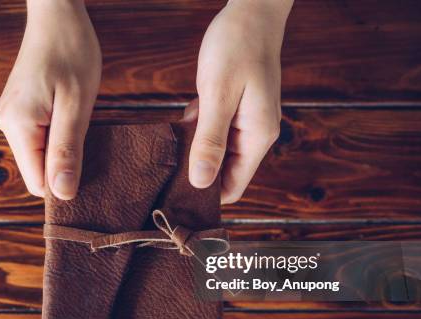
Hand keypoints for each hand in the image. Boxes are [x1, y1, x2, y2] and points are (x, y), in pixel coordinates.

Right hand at [0, 0, 100, 199]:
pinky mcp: (19, 111)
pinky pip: (38, 140)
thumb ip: (67, 151)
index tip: (86, 163)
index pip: (37, 183)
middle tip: (85, 134)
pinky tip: (68, 116)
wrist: (57, 16)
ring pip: (38, 156)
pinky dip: (57, 136)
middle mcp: (6, 125)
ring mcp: (10, 117)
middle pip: (37, 171)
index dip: (63, 182)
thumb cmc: (71, 52)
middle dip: (64, 164)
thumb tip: (63, 195)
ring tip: (76, 118)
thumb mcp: (77, 106)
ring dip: (62, 148)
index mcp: (18, 126)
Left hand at [184, 0, 292, 203]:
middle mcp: (254, 134)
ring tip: (166, 152)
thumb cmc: (237, 47)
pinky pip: (214, 131)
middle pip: (224, 172)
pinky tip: (180, 124)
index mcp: (257, 137)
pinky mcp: (235, 108)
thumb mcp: (219, 95)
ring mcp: (245, 121)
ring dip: (194, 152)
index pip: (234, 187)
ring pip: (216, 152)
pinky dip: (196, 131)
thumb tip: (201, 182)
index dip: (208, 196)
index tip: (175, 198)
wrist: (251, 11)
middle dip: (197, 175)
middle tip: (163, 175)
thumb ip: (210, 140)